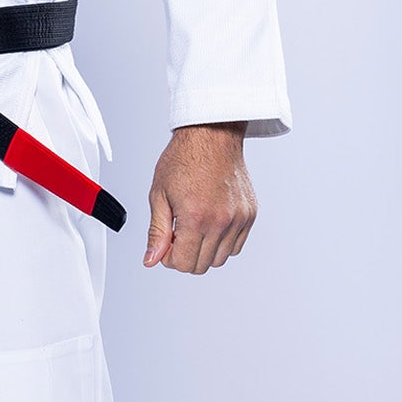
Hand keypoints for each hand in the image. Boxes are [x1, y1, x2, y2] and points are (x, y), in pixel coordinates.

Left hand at [144, 122, 256, 273]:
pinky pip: (236, 246)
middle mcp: (221, 221)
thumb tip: (152, 259)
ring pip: (220, 259)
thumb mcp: (159, 195)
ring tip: (195, 226)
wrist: (211, 136)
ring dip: (204, 250)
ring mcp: (238, 219)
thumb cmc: (184, 158)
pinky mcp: (249, 215)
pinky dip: (222, 242)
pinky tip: (210, 224)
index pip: (184, 264)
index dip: (170, 257)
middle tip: (179, 233)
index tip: (167, 243)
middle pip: (202, 265)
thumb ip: (157, 232)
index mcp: (196, 217)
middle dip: (186, 255)